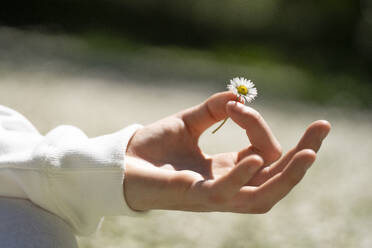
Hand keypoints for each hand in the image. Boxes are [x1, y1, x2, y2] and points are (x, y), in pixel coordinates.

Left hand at [124, 92, 330, 212]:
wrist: (120, 162)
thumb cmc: (152, 149)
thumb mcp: (187, 123)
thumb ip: (212, 110)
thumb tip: (235, 96)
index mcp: (227, 170)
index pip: (263, 154)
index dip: (259, 128)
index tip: (238, 104)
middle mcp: (227, 186)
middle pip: (275, 178)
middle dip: (301, 156)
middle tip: (322, 129)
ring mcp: (213, 195)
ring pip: (263, 196)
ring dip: (289, 176)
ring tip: (309, 153)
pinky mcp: (195, 196)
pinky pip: (228, 194)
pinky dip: (244, 176)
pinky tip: (257, 156)